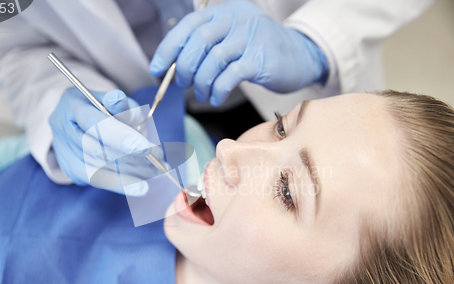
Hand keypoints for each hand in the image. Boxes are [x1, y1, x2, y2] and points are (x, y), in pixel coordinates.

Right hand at [49, 88, 160, 195]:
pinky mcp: (73, 171)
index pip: (95, 124)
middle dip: (134, 157)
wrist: (72, 121)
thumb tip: (127, 108)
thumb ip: (120, 104)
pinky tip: (141, 187)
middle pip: (99, 149)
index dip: (122, 137)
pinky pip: (99, 181)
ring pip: (101, 167)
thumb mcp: (110, 98)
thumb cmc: (97, 106)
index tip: (147, 148)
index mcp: (73, 106)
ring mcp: (66, 153)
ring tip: (158, 171)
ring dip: (133, 172)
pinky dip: (122, 184)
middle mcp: (64, 130)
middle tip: (160, 159)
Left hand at [150, 0, 327, 105]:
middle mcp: (238, 19)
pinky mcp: (261, 59)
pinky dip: (218, 91)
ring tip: (203, 94)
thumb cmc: (259, 50)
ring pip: (213, 60)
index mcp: (226, 11)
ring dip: (201, 83)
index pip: (189, 25)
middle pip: (199, 42)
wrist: (299, 56)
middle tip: (184, 84)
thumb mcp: (232, 38)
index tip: (157, 68)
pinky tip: (216, 98)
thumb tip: (175, 68)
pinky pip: (230, 76)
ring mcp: (251, 38)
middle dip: (185, 68)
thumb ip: (207, 46)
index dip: (169, 48)